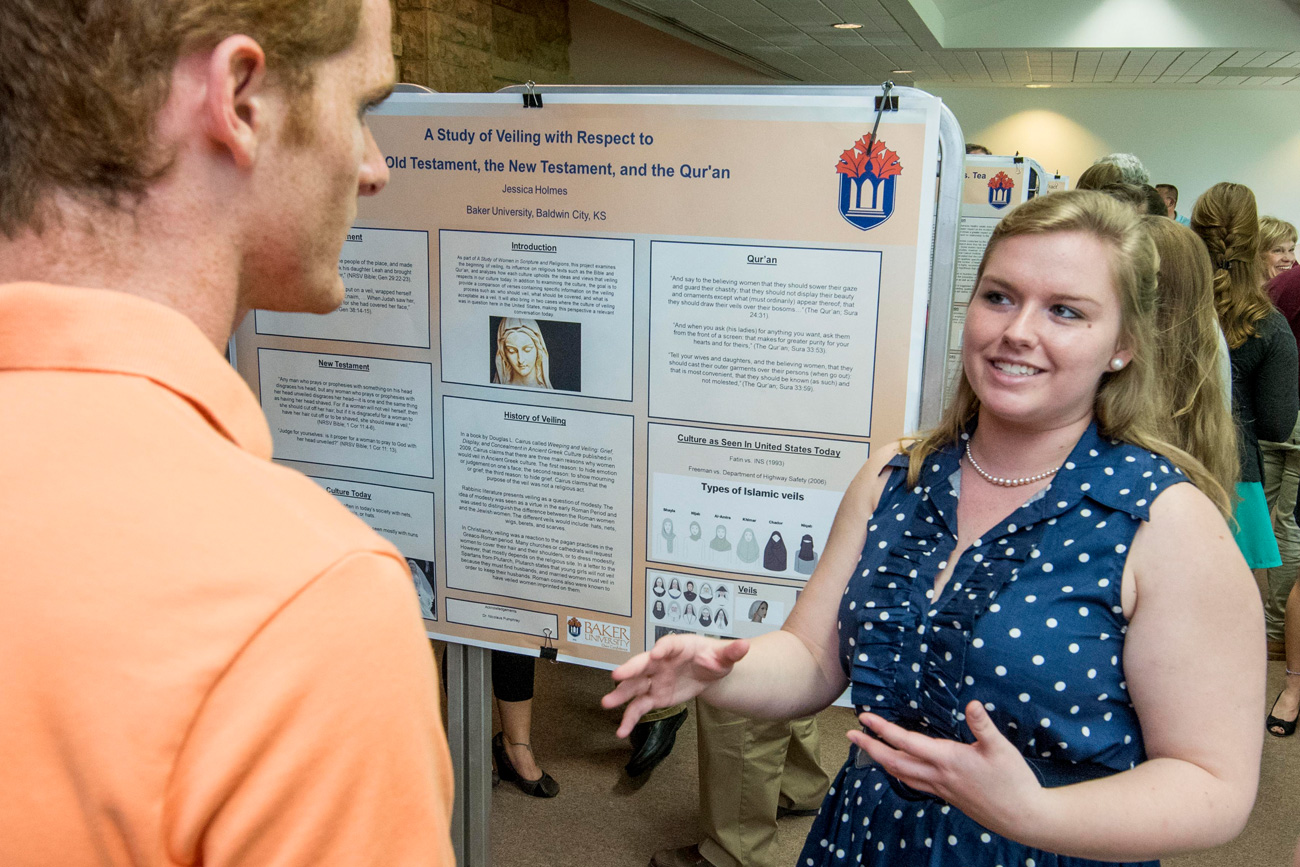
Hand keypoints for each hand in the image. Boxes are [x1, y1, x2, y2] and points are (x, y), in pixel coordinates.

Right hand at [602, 634, 748, 737]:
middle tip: (616, 675)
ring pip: (635, 686)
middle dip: (631, 669)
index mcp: (678, 647)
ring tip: (606, 703)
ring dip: (621, 694)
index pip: (668, 645)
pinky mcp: (654, 696)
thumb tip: (746, 646)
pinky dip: (630, 718)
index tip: (656, 654)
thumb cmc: (714, 658)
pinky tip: (621, 732)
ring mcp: (655, 679)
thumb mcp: (726, 656)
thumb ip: (733, 652)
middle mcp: (661, 661)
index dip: (661, 649)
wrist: (709, 671)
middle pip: (643, 663)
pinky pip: (639, 707)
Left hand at [849, 700, 1044, 837]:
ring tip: (868, 748)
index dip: (883, 729)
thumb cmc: (1013, 781)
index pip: (906, 742)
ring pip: (901, 774)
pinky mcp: (947, 796)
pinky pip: (914, 783)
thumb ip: (983, 725)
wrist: (1022, 817)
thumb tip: (971, 703)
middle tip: (851, 735)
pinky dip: (900, 773)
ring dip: (881, 760)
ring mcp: (940, 788)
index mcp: (947, 759)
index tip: (865, 717)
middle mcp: (938, 775)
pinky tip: (900, 768)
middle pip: (894, 762)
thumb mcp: (1001, 748)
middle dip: (870, 747)